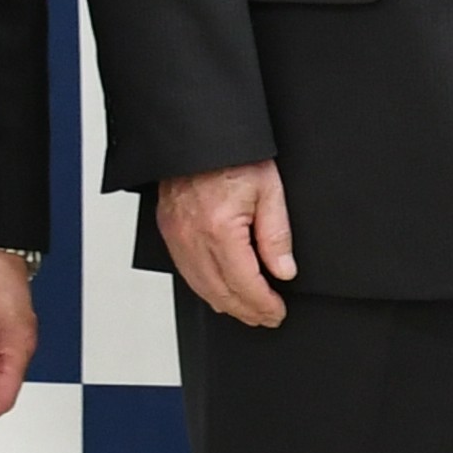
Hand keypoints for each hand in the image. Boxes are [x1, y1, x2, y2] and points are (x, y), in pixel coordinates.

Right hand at [157, 160, 297, 330]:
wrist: (199, 134)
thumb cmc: (234, 156)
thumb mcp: (270, 190)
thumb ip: (277, 235)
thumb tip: (284, 271)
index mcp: (220, 229)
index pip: (245, 283)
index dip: (263, 304)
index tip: (277, 312)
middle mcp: (193, 238)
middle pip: (221, 291)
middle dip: (246, 310)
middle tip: (266, 318)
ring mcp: (176, 236)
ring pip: (200, 287)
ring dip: (225, 303)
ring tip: (247, 310)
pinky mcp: (168, 230)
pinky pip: (186, 271)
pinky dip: (205, 287)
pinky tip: (220, 291)